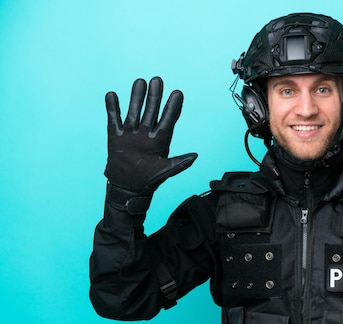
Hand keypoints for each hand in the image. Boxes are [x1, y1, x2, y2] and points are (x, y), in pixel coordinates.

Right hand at [104, 76, 196, 193]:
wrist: (127, 188)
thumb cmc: (149, 181)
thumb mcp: (165, 172)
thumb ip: (179, 164)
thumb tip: (195, 156)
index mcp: (161, 140)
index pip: (168, 119)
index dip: (173, 107)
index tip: (178, 93)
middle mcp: (147, 133)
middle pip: (152, 110)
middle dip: (155, 96)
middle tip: (158, 80)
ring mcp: (131, 133)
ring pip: (134, 110)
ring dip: (136, 97)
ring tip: (140, 82)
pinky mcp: (115, 136)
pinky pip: (114, 119)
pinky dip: (112, 107)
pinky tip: (112, 95)